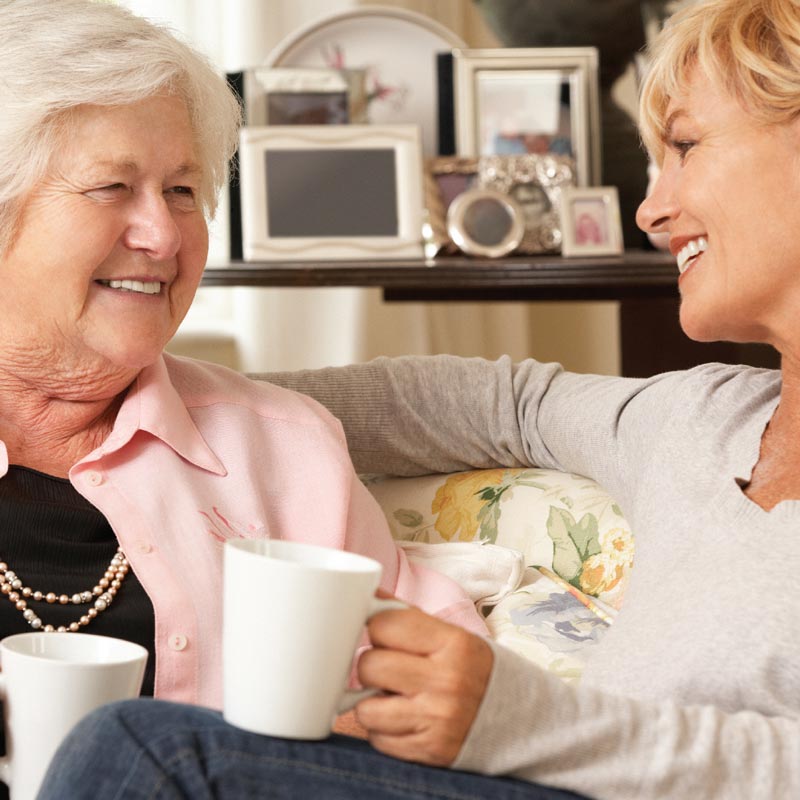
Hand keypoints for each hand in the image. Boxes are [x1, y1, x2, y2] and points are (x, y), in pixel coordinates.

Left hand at [355, 604, 493, 766]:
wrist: (516, 719)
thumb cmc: (472, 670)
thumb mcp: (453, 636)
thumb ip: (409, 619)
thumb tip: (368, 598)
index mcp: (454, 644)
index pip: (386, 624)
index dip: (377, 627)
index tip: (382, 633)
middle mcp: (446, 682)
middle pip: (369, 665)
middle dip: (370, 665)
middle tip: (385, 666)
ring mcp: (437, 720)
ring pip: (366, 708)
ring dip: (371, 702)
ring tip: (392, 696)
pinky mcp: (428, 751)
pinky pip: (377, 739)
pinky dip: (382, 730)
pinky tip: (402, 719)